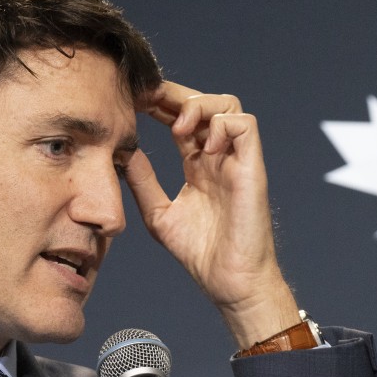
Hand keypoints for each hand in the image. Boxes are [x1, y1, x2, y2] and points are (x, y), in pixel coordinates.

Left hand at [126, 81, 299, 347]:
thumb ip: (143, 182)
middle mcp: (219, 157)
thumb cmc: (201, 254)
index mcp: (198, 165)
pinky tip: (202, 146)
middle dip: (174, 94)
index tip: (132, 103)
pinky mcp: (252, 167)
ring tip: (177, 127)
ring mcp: (237, 160)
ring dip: (199, 106)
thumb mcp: (158, 213)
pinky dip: (222, 125)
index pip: (180, 119)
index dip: (159, 105)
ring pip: (228, 105)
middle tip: (147, 97)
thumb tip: (124, 152)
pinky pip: (245, 125)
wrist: (228, 282)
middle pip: (204, 103)